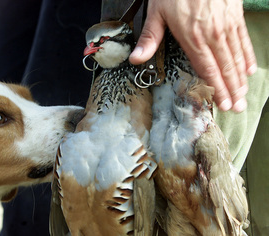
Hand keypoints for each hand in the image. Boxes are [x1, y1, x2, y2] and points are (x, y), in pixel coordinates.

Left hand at [129, 0, 256, 112]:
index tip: (223, 104)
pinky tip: (250, 69)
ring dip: (241, 78)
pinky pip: (243, 40)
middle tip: (237, 108)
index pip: (207, 69)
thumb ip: (150, 38)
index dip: (217, 89)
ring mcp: (226, 25)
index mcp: (192, 37)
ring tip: (244, 95)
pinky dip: (248, 56)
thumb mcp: (157, 12)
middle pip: (225, 68)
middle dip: (232, 90)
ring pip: (236, 57)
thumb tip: (135, 59)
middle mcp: (212, 35)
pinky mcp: (234, 16)